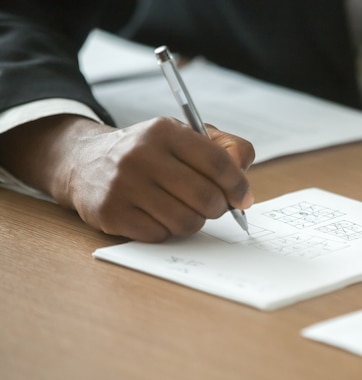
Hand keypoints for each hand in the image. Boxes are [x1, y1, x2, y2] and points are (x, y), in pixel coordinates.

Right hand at [0, 115, 254, 241]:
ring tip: (182, 208)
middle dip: (218, 207)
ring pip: (186, 221)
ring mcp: (123, 185)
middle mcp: (141, 155)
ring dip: (193, 221)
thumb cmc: (149, 152)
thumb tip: (245, 181)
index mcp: (165, 131)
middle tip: (213, 206)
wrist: (85, 161)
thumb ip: (225, 148)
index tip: (244, 199)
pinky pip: (160, 235)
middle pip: (206, 197)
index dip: (238, 186)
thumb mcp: (184, 135)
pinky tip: (156, 215)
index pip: (218, 163)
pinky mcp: (111, 213)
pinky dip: (166, 230)